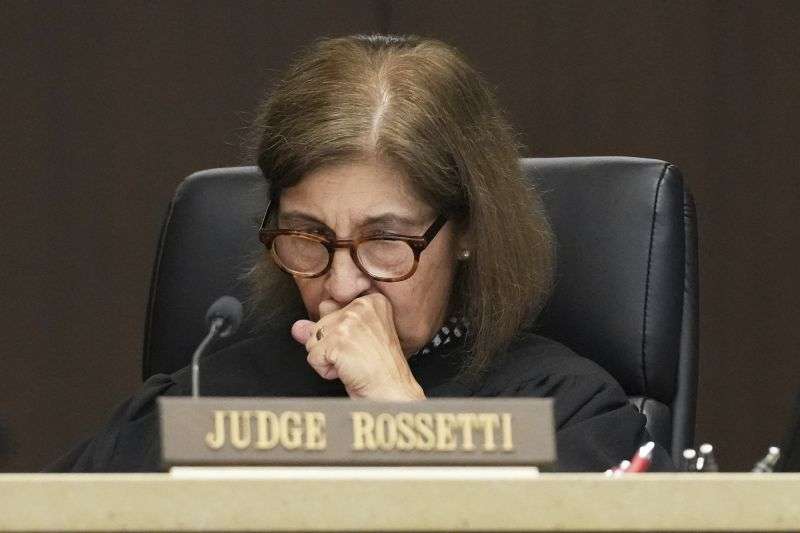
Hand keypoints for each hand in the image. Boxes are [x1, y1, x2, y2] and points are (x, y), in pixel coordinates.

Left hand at [291, 294, 425, 400]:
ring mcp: (349, 322)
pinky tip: (346, 370)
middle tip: (356, 356)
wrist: (392, 391)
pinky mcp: (338, 341)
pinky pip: (313, 357)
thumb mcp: (352, 341)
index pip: (329, 308)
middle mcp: (361, 306)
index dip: (338, 334)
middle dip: (330, 346)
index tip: (361, 344)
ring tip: (352, 363)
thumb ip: (325, 328)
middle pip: (319, 325)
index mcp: (371, 301)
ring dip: (327, 358)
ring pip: (312, 340)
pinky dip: (325, 370)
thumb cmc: (379, 369)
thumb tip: (298, 327)